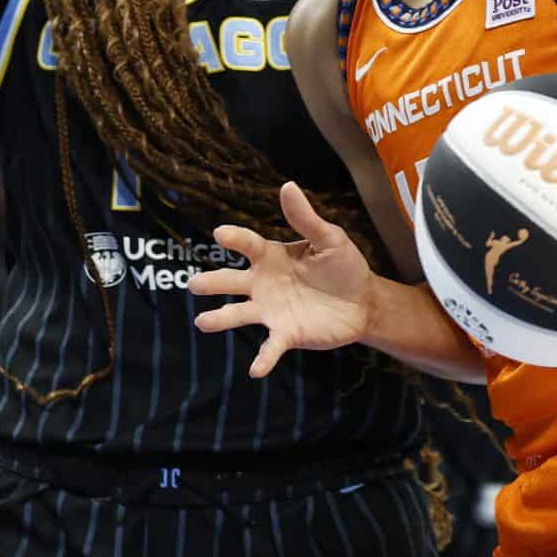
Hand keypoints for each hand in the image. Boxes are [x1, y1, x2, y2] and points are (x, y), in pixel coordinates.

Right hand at [189, 182, 373, 377]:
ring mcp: (272, 310)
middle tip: (193, 284)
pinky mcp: (286, 334)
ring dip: (221, 319)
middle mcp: (264, 284)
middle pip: (232, 282)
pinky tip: (255, 370)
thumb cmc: (343, 266)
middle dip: (212, 283)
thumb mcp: (329, 239)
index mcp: (272, 257)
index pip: (248, 245)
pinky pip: (269, 347)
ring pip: (240, 314)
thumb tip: (288, 186)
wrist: (363, 302)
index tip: (220, 234)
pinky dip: (262, 358)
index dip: (234, 238)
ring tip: (202, 321)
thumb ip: (306, 218)